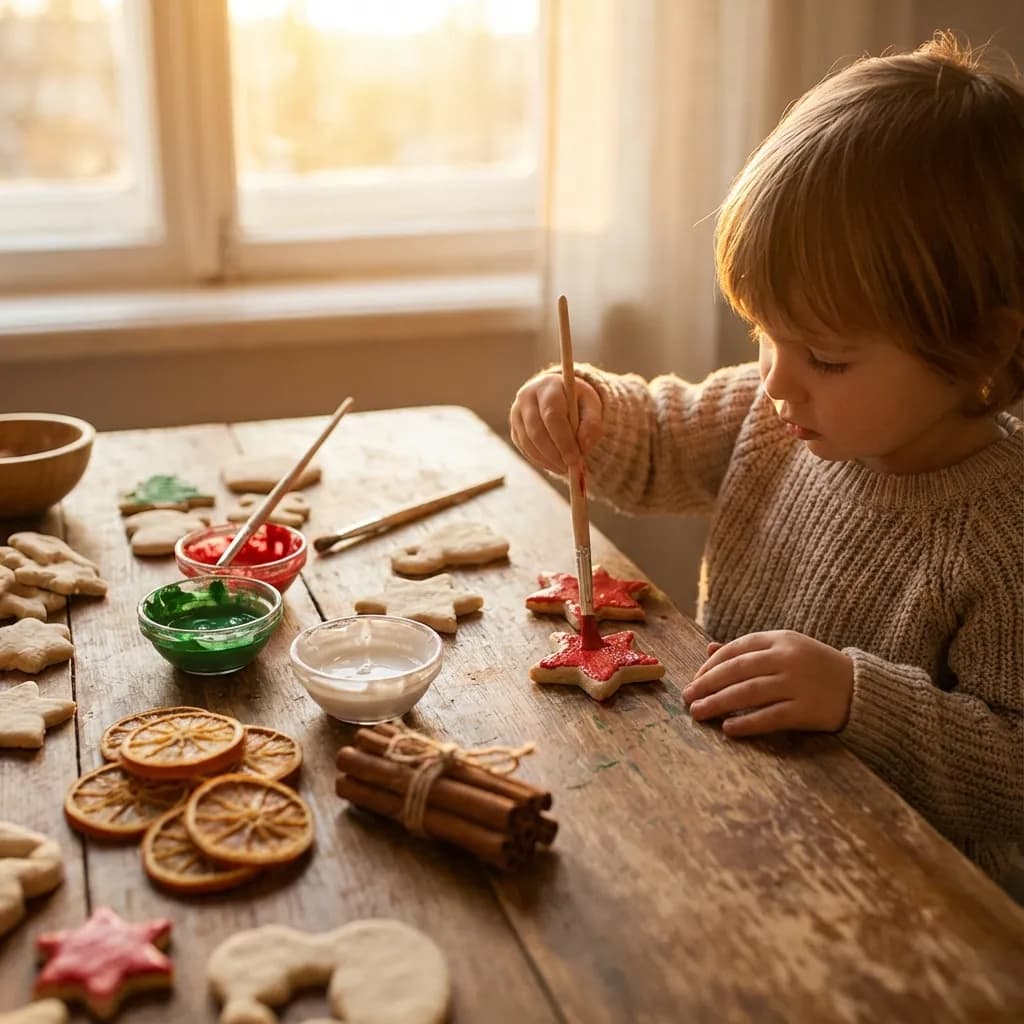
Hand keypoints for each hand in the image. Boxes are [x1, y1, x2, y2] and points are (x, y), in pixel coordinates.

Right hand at [509, 372, 602, 473]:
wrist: (560, 395)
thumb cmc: (578, 401)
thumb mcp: (592, 406)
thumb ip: (592, 424)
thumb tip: (583, 447)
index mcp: (548, 386)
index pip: (552, 416)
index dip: (563, 440)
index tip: (575, 459)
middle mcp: (526, 397)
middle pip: (536, 431)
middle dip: (554, 454)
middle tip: (570, 468)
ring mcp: (517, 413)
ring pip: (528, 443)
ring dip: (547, 460)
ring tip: (565, 468)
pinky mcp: (515, 428)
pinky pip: (524, 449)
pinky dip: (540, 461)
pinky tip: (554, 464)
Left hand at [682, 630, 853, 736]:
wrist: (862, 688)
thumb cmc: (815, 668)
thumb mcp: (785, 650)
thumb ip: (749, 651)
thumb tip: (708, 649)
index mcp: (780, 639)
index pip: (736, 649)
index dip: (711, 666)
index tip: (694, 680)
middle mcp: (787, 658)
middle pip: (737, 670)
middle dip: (707, 684)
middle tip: (686, 698)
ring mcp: (798, 683)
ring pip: (748, 692)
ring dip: (718, 703)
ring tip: (698, 713)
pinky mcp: (808, 709)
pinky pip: (771, 716)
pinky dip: (747, 722)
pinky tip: (728, 728)